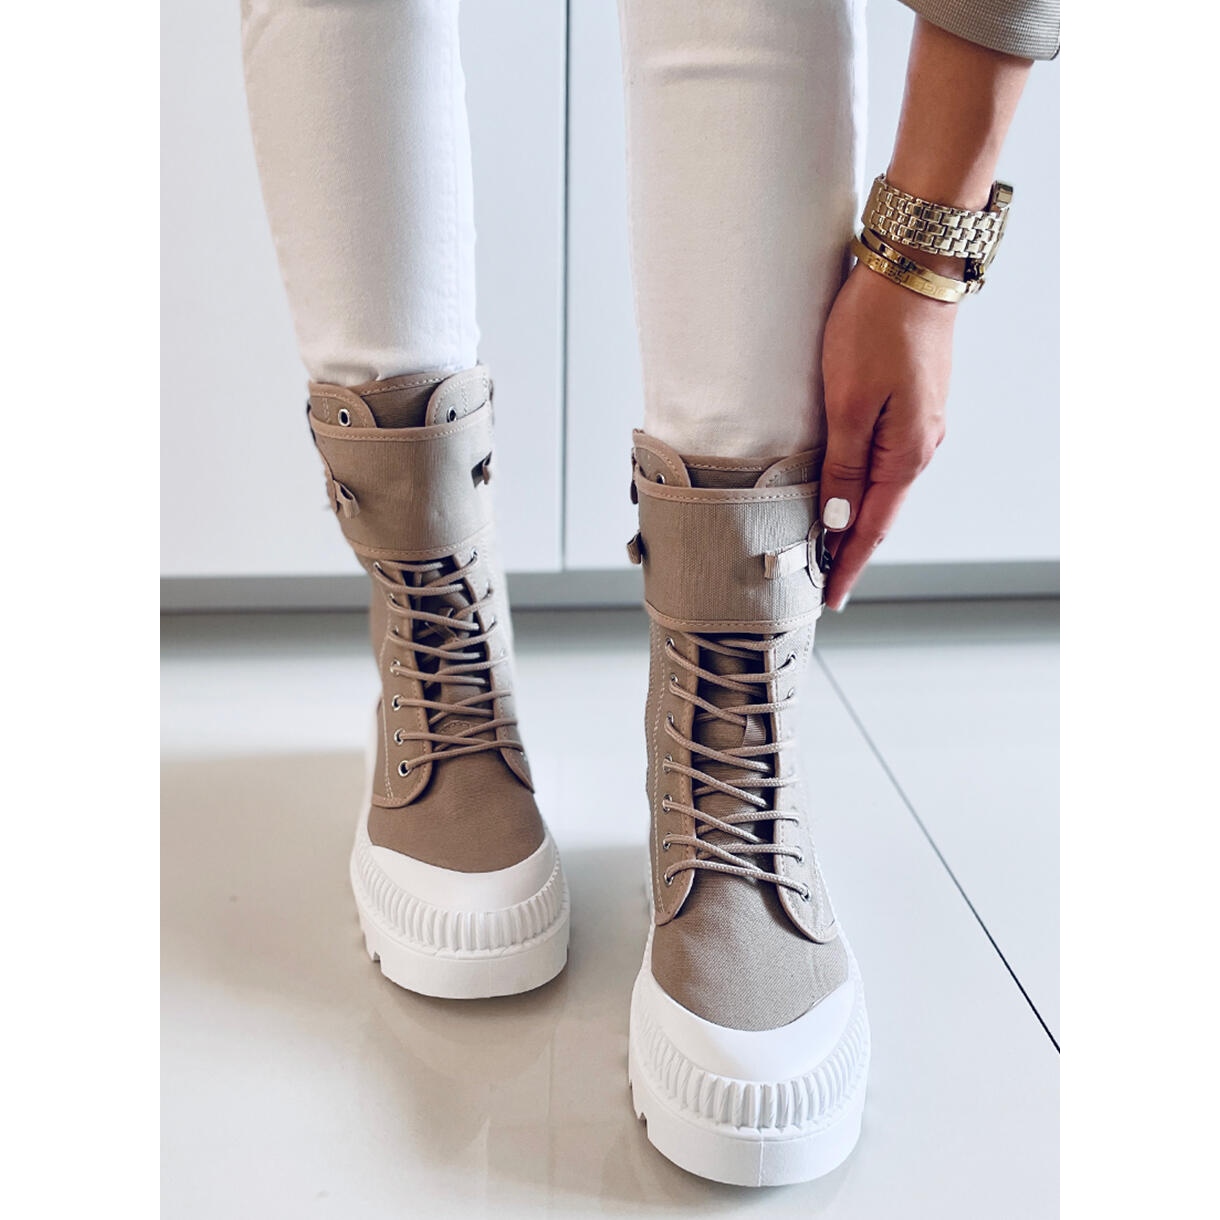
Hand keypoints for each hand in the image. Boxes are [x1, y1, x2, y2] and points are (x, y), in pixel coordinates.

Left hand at [818, 261, 955, 610]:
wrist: (915, 267)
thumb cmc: (875, 329)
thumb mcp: (849, 404)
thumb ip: (843, 467)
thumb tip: (838, 520)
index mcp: (906, 454)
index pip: (872, 528)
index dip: (848, 565)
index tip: (830, 600)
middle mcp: (921, 446)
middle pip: (879, 513)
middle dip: (850, 549)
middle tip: (823, 583)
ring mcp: (921, 424)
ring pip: (882, 486)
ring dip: (856, 517)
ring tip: (828, 546)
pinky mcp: (913, 402)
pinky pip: (884, 459)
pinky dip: (863, 485)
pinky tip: (847, 491)